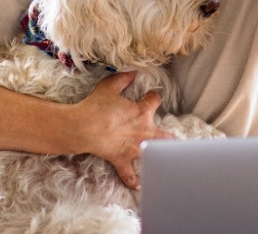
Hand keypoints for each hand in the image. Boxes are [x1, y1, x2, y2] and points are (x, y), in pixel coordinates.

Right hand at [75, 71, 169, 189]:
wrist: (83, 127)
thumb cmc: (96, 106)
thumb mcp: (110, 86)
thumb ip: (124, 78)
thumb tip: (133, 72)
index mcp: (142, 112)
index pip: (154, 101)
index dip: (153, 96)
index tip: (151, 95)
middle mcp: (144, 131)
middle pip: (165, 135)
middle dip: (171, 137)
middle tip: (174, 139)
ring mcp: (134, 147)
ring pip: (153, 154)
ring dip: (160, 157)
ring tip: (166, 162)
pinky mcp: (122, 159)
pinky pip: (129, 173)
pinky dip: (133, 180)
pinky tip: (139, 185)